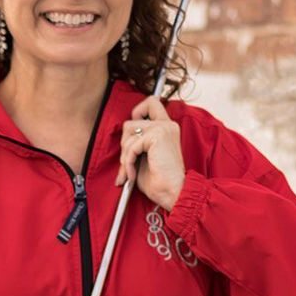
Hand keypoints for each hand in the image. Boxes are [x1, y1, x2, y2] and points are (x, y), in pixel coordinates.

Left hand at [115, 96, 184, 210]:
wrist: (173, 193)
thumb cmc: (160, 181)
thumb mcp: (145, 156)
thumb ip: (137, 142)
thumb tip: (122, 138)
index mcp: (167, 127)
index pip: (151, 102)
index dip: (137, 111)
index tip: (132, 134)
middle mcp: (167, 124)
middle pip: (133, 116)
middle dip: (125, 140)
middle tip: (126, 161)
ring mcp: (163, 128)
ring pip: (129, 130)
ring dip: (124, 154)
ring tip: (129, 170)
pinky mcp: (158, 136)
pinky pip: (132, 145)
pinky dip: (128, 162)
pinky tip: (133, 174)